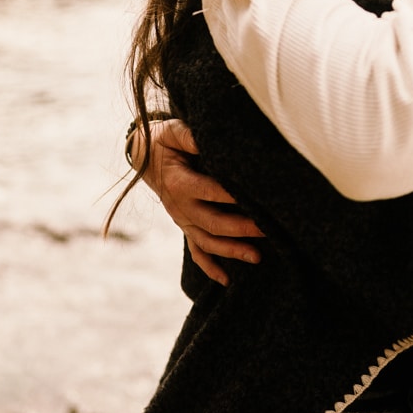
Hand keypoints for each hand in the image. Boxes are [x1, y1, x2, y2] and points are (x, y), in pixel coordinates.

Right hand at [139, 118, 263, 285]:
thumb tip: (209, 139)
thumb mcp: (173, 132)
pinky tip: (227, 280)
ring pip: (207, 242)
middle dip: (241, 229)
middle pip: (212, 223)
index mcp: (179, 184)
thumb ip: (190, 136)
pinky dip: (210, 267)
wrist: (144, 158)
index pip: (208, 192)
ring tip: (257, 257)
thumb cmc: (164, 142)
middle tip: (268, 230)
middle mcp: (180, 207)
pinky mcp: (185, 226)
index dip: (231, 196)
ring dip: (231, 251)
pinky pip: (196, 251)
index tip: (256, 197)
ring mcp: (182, 220)